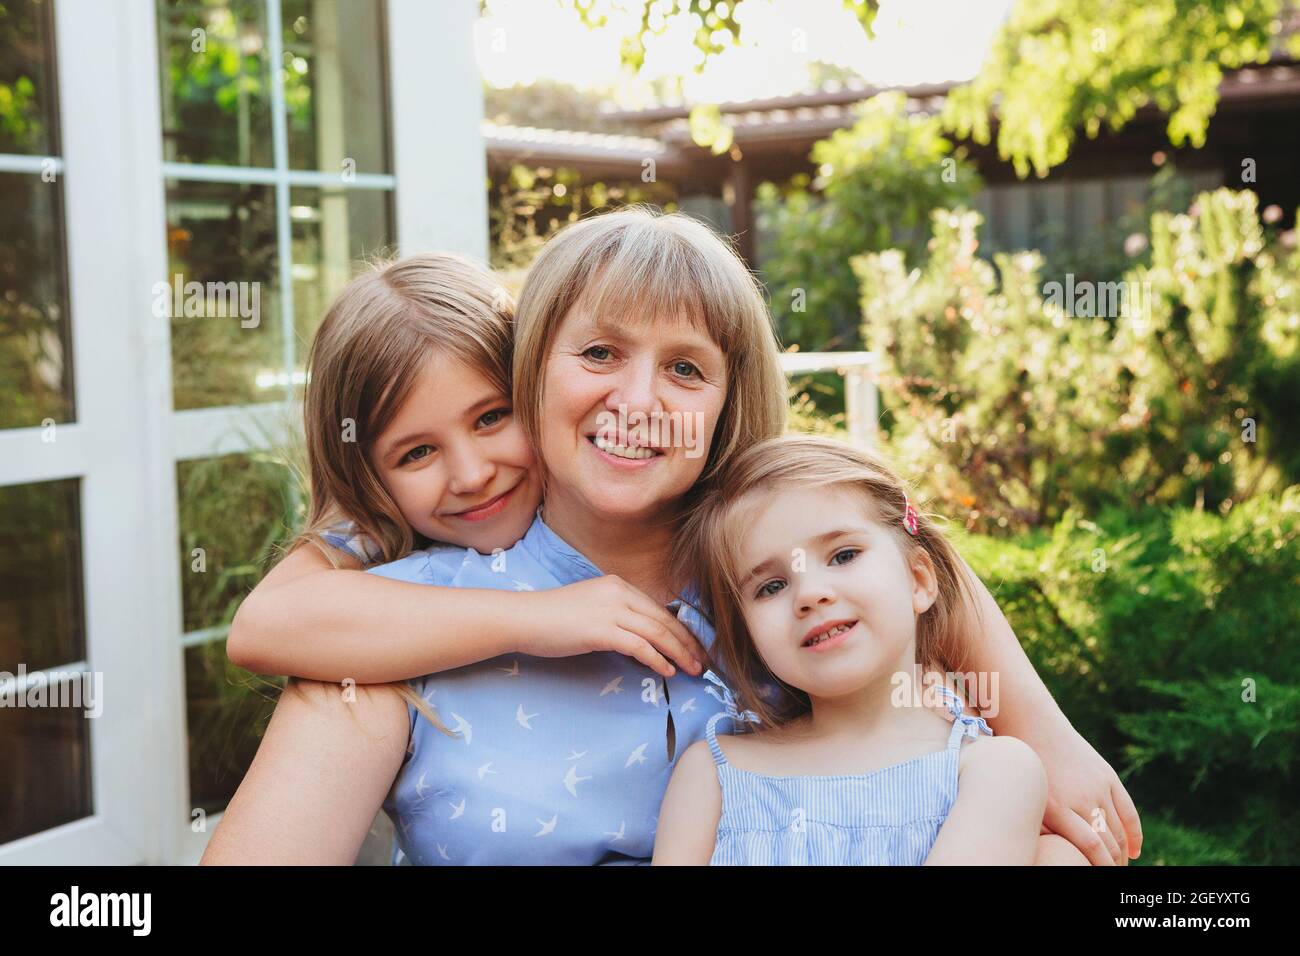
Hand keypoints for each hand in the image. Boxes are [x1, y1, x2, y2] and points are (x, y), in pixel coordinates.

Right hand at [518, 576, 709, 678]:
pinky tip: (667, 671)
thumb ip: (617, 616)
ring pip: (658, 633)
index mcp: (618, 586)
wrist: (523, 618)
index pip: (659, 609)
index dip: (682, 630)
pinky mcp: (601, 630)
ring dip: (680, 653)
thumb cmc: (552, 618)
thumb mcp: (591, 608)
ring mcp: (610, 610)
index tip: (695, 647)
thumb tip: (641, 639)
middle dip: (688, 643)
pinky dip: (657, 659)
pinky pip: (639, 646)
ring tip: (693, 670)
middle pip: (665, 620)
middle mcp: (619, 593)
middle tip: (704, 662)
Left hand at [1024, 722, 1142, 865]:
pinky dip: (1134, 834)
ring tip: (1118, 867)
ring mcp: (1098, 786)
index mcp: (1057, 806)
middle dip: (1111, 864)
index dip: (1099, 865)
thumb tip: (1062, 856)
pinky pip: (1128, 811)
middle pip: (1107, 841)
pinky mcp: (1109, 776)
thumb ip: (1046, 829)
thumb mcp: (1029, 801)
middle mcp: (1081, 797)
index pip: (1090, 845)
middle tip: (1109, 874)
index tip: (1099, 876)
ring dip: (1122, 854)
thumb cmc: (1028, 771)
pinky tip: (1133, 851)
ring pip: (1119, 830)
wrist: (1035, 728)